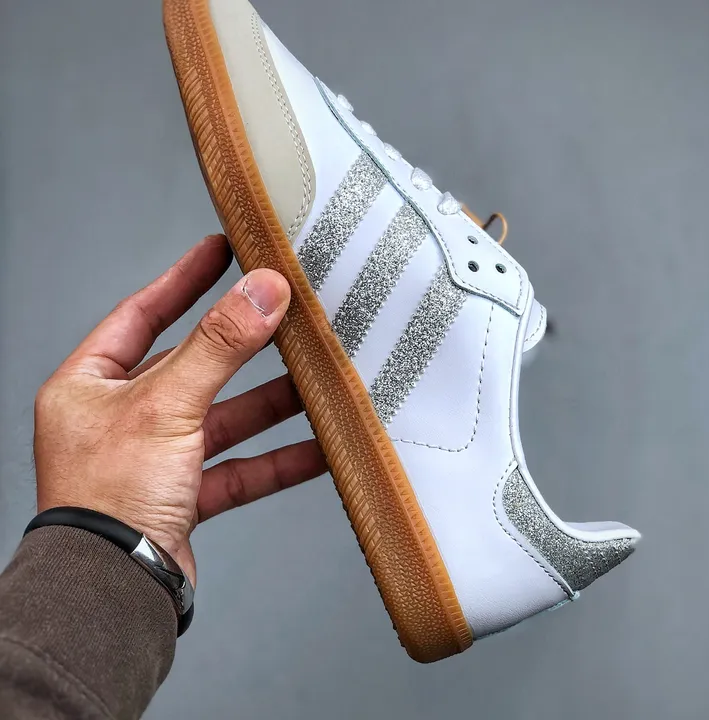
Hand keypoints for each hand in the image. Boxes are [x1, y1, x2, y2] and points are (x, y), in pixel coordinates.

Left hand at [34, 234, 326, 585]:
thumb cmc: (105, 501)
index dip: (184, 280)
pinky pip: (239, 469)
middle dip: (243, 346)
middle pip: (194, 367)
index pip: (141, 314)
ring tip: (314, 380)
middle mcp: (121, 418)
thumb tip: (260, 292)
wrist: (111, 592)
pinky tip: (316, 449)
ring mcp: (155, 458)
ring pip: (224, 419)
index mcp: (92, 386)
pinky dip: (277, 460)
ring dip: (269, 404)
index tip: (220, 251)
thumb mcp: (165, 405)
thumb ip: (218, 346)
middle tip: (282, 313)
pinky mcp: (184, 496)